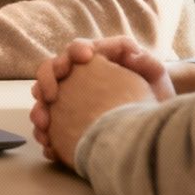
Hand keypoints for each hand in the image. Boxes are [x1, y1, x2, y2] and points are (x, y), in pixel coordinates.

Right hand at [30, 37, 170, 162]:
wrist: (153, 122)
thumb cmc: (154, 94)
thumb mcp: (156, 77)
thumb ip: (147, 62)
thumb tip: (133, 55)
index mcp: (93, 61)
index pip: (76, 49)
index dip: (75, 50)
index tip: (84, 58)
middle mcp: (75, 77)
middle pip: (50, 70)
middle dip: (47, 80)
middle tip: (51, 94)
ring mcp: (67, 100)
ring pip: (42, 100)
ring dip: (39, 111)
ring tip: (45, 124)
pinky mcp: (65, 122)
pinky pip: (47, 128)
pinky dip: (44, 135)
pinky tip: (49, 145)